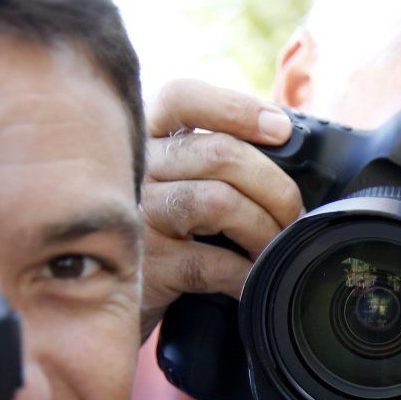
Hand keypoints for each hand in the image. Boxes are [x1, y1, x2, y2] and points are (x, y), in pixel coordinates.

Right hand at [140, 79, 304, 337]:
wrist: (105, 300)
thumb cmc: (160, 236)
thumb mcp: (175, 184)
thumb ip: (210, 161)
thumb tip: (284, 152)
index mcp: (145, 137)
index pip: (183, 99)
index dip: (236, 108)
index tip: (281, 130)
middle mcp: (134, 167)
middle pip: (219, 154)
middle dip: (275, 187)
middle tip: (294, 215)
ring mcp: (136, 215)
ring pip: (219, 202)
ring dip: (264, 228)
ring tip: (275, 248)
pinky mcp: (145, 264)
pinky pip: (211, 262)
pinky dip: (245, 273)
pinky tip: (252, 279)